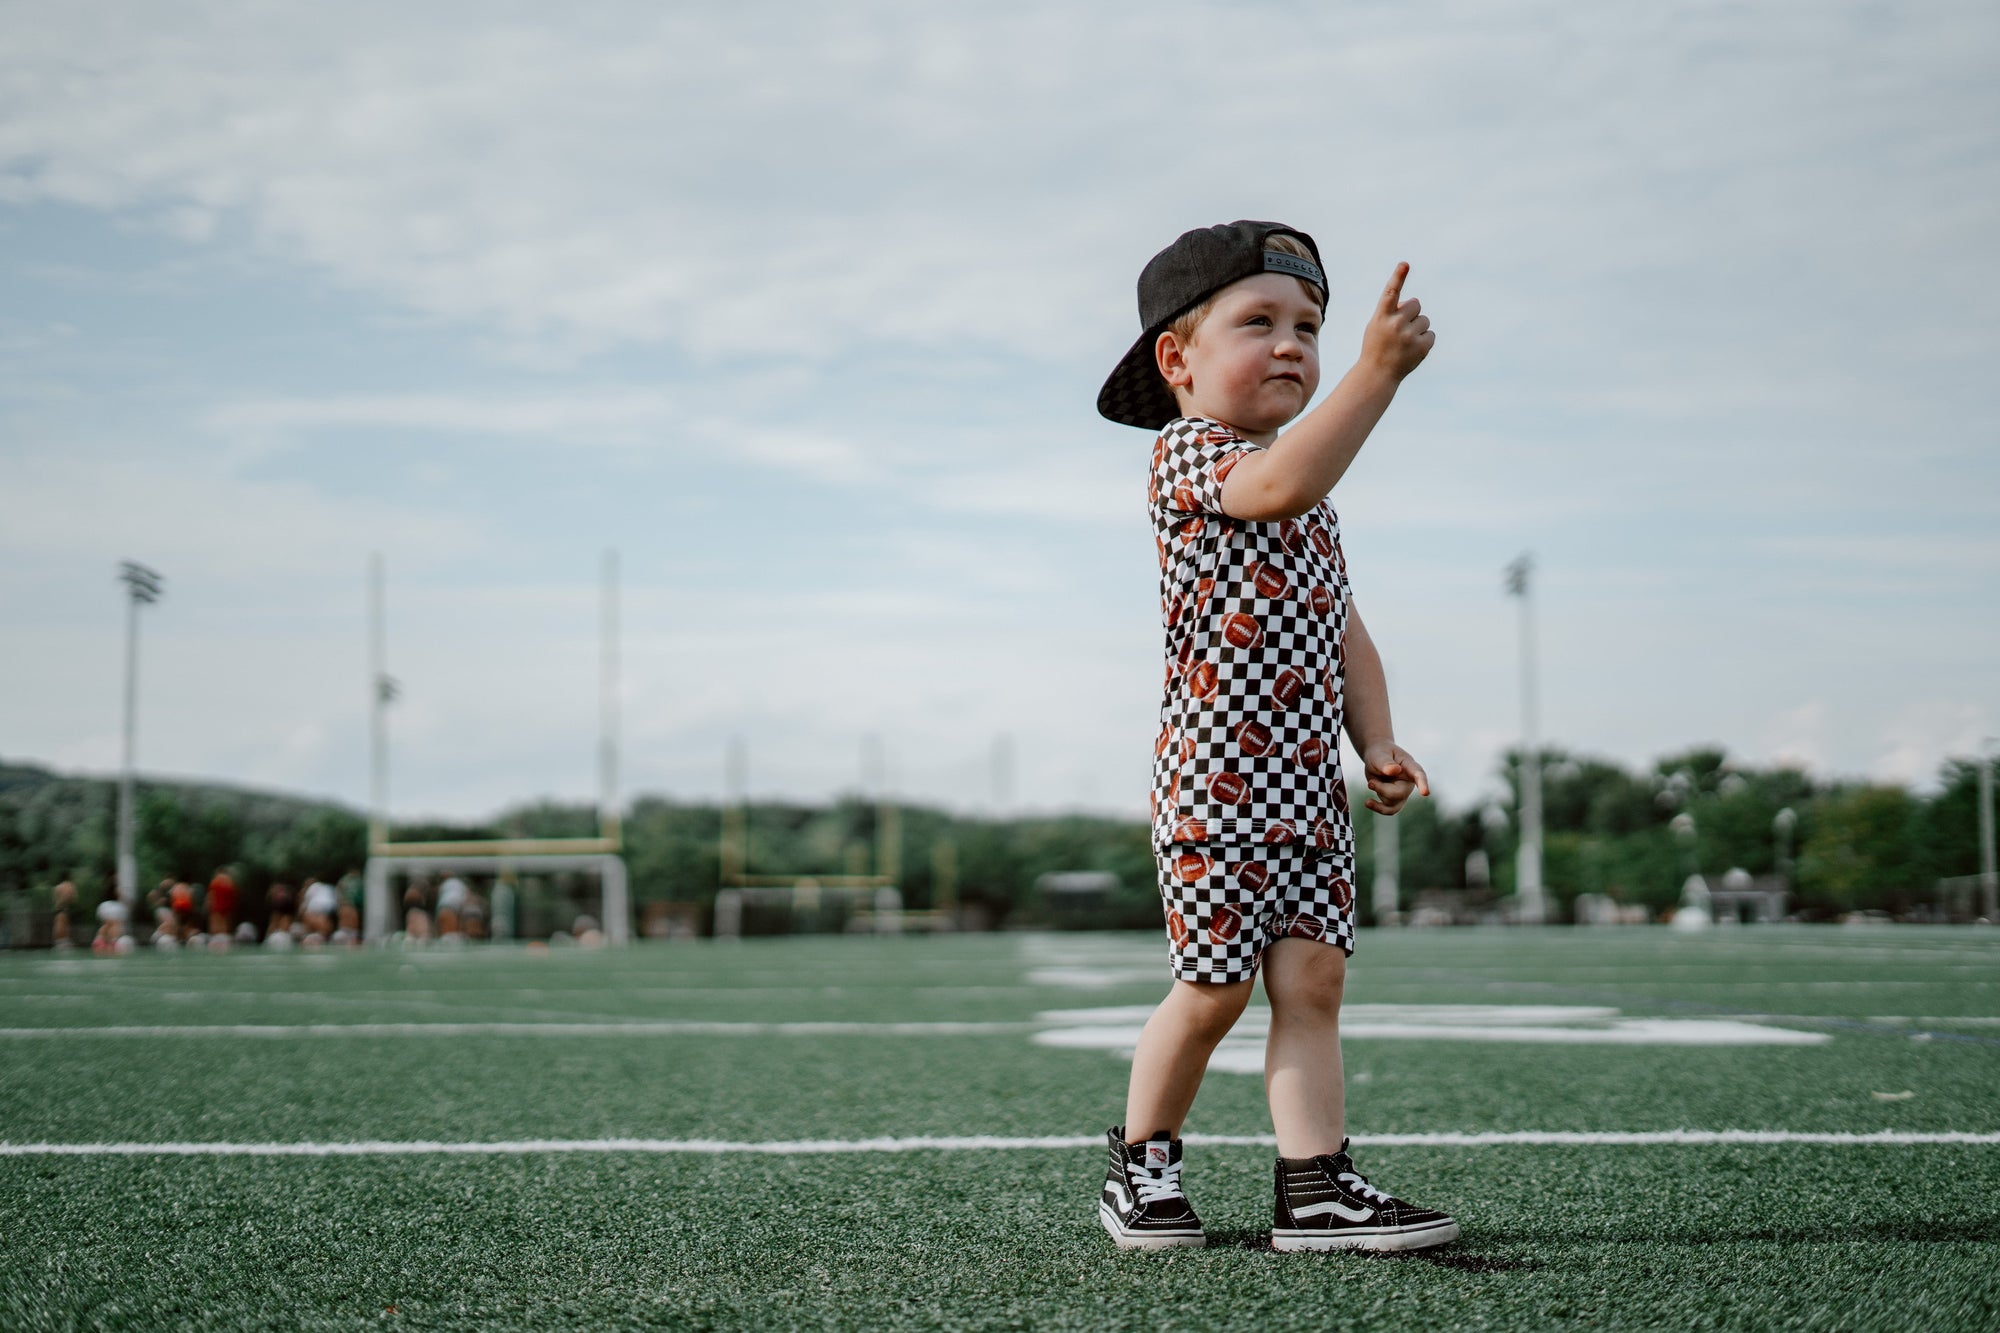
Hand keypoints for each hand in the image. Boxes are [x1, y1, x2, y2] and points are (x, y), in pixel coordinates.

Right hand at [1360, 263, 1434, 381]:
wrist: (1377, 374)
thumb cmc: (1376, 345)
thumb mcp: (1377, 325)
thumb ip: (1392, 311)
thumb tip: (1414, 304)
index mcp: (1381, 316)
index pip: (1390, 293)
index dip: (1398, 277)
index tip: (1405, 264)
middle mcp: (1395, 324)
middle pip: (1416, 305)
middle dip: (1412, 314)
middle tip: (1400, 330)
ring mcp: (1409, 336)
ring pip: (1425, 320)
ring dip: (1418, 328)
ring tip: (1405, 343)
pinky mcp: (1421, 347)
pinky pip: (1431, 334)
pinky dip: (1424, 341)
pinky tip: (1412, 350)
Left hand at [1362, 740, 1429, 815]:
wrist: (1375, 758)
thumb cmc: (1379, 753)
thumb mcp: (1379, 755)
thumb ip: (1385, 763)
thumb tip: (1395, 770)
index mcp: (1410, 766)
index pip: (1418, 774)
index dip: (1422, 784)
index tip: (1425, 793)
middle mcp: (1409, 781)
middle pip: (1400, 793)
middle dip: (1382, 789)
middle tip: (1371, 781)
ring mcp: (1403, 792)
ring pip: (1393, 803)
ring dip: (1379, 794)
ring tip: (1371, 783)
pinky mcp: (1394, 799)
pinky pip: (1390, 810)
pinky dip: (1378, 808)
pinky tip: (1368, 802)